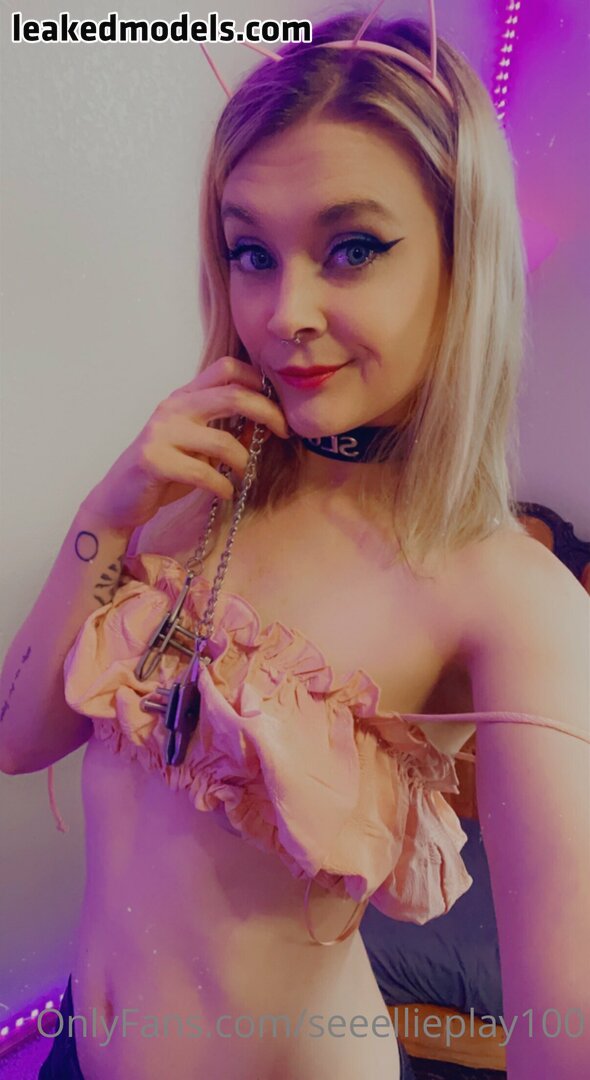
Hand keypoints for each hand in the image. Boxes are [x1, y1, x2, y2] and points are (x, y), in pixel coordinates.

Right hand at [79, 357, 288, 530]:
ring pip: (223, 441)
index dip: (258, 381)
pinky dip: (223, 486)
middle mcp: (173, 408)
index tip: (277, 405)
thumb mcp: (198, 447)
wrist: (119, 499)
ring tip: (243, 475)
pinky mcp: (153, 461)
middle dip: (267, 412)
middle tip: (284, 431)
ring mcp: (161, 433)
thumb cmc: (164, 472)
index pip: (226, 369)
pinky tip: (225, 492)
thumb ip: (226, 431)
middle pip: (233, 395)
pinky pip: (203, 472)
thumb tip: (267, 423)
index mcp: (184, 398)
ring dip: (243, 462)